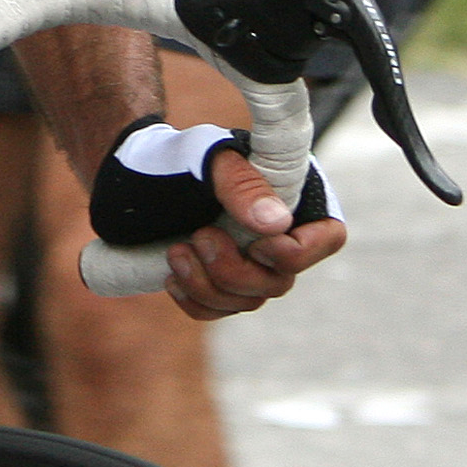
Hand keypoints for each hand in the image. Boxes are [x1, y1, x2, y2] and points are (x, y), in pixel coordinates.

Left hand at [165, 139, 346, 317]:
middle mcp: (280, 236)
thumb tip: (276, 223)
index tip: (253, 242)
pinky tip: (172, 279)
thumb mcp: (209, 157)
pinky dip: (195, 302)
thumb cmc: (181, 155)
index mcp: (294, 197)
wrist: (139, 170)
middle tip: (199, 236)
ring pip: (247, 301)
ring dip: (206, 286)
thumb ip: (242, 184)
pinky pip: (218, 311)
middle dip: (234, 271)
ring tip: (176, 252)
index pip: (327, 238)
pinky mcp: (220, 282)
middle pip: (279, 282)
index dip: (294, 253)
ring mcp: (251, 263)